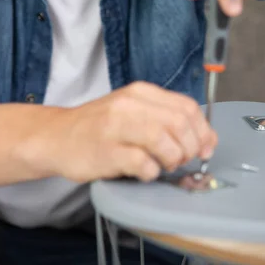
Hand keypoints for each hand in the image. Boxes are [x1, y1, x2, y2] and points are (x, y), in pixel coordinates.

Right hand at [37, 82, 216, 182]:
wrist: (57, 136)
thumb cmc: (100, 126)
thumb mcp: (134, 111)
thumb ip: (168, 119)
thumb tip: (208, 140)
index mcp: (141, 92)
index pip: (187, 107)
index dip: (202, 131)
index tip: (204, 148)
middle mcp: (130, 104)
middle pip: (180, 124)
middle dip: (189, 148)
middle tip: (180, 160)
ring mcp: (116, 126)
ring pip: (165, 141)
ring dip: (172, 160)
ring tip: (162, 165)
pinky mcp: (106, 151)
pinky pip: (143, 163)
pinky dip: (151, 172)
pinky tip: (143, 171)